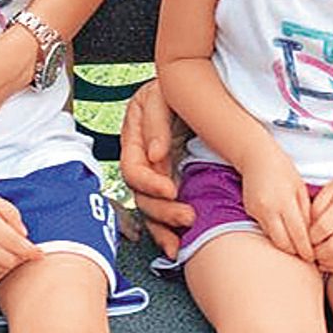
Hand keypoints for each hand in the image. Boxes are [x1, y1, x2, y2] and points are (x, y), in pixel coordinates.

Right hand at [117, 80, 193, 257]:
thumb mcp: (163, 93)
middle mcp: (142, 162)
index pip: (132, 170)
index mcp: (133, 139)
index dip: (149, 183)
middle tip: (188, 215)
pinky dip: (168, 233)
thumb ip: (156, 120)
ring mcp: (157, 176)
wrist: (200, 86)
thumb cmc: (177, 87)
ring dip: (166, 226)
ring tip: (187, 230)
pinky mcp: (173, 185)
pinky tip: (177, 246)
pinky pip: (163, 215)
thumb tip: (155, 155)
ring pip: (151, 210)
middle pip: (141, 196)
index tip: (171, 188)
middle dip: (162, 210)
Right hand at [240, 143, 314, 261]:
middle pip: (283, 243)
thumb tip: (311, 235)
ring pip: (272, 239)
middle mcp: (269, 209)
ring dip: (284, 245)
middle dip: (294, 253)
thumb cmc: (284, 170)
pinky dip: (274, 233)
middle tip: (304, 256)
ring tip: (295, 247)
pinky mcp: (250, 212)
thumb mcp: (300, 188)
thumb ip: (305, 212)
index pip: (298, 235)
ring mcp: (257, 211)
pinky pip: (264, 229)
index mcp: (285, 202)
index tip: (312, 258)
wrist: (257, 157)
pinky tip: (282, 231)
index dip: (306, 250)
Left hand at [309, 148, 332, 274]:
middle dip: (315, 253)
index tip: (304, 236)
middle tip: (308, 250)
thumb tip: (306, 227)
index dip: (309, 237)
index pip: (321, 229)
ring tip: (317, 257)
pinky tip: (328, 262)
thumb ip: (317, 207)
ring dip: (326, 262)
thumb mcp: (330, 189)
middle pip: (331, 248)